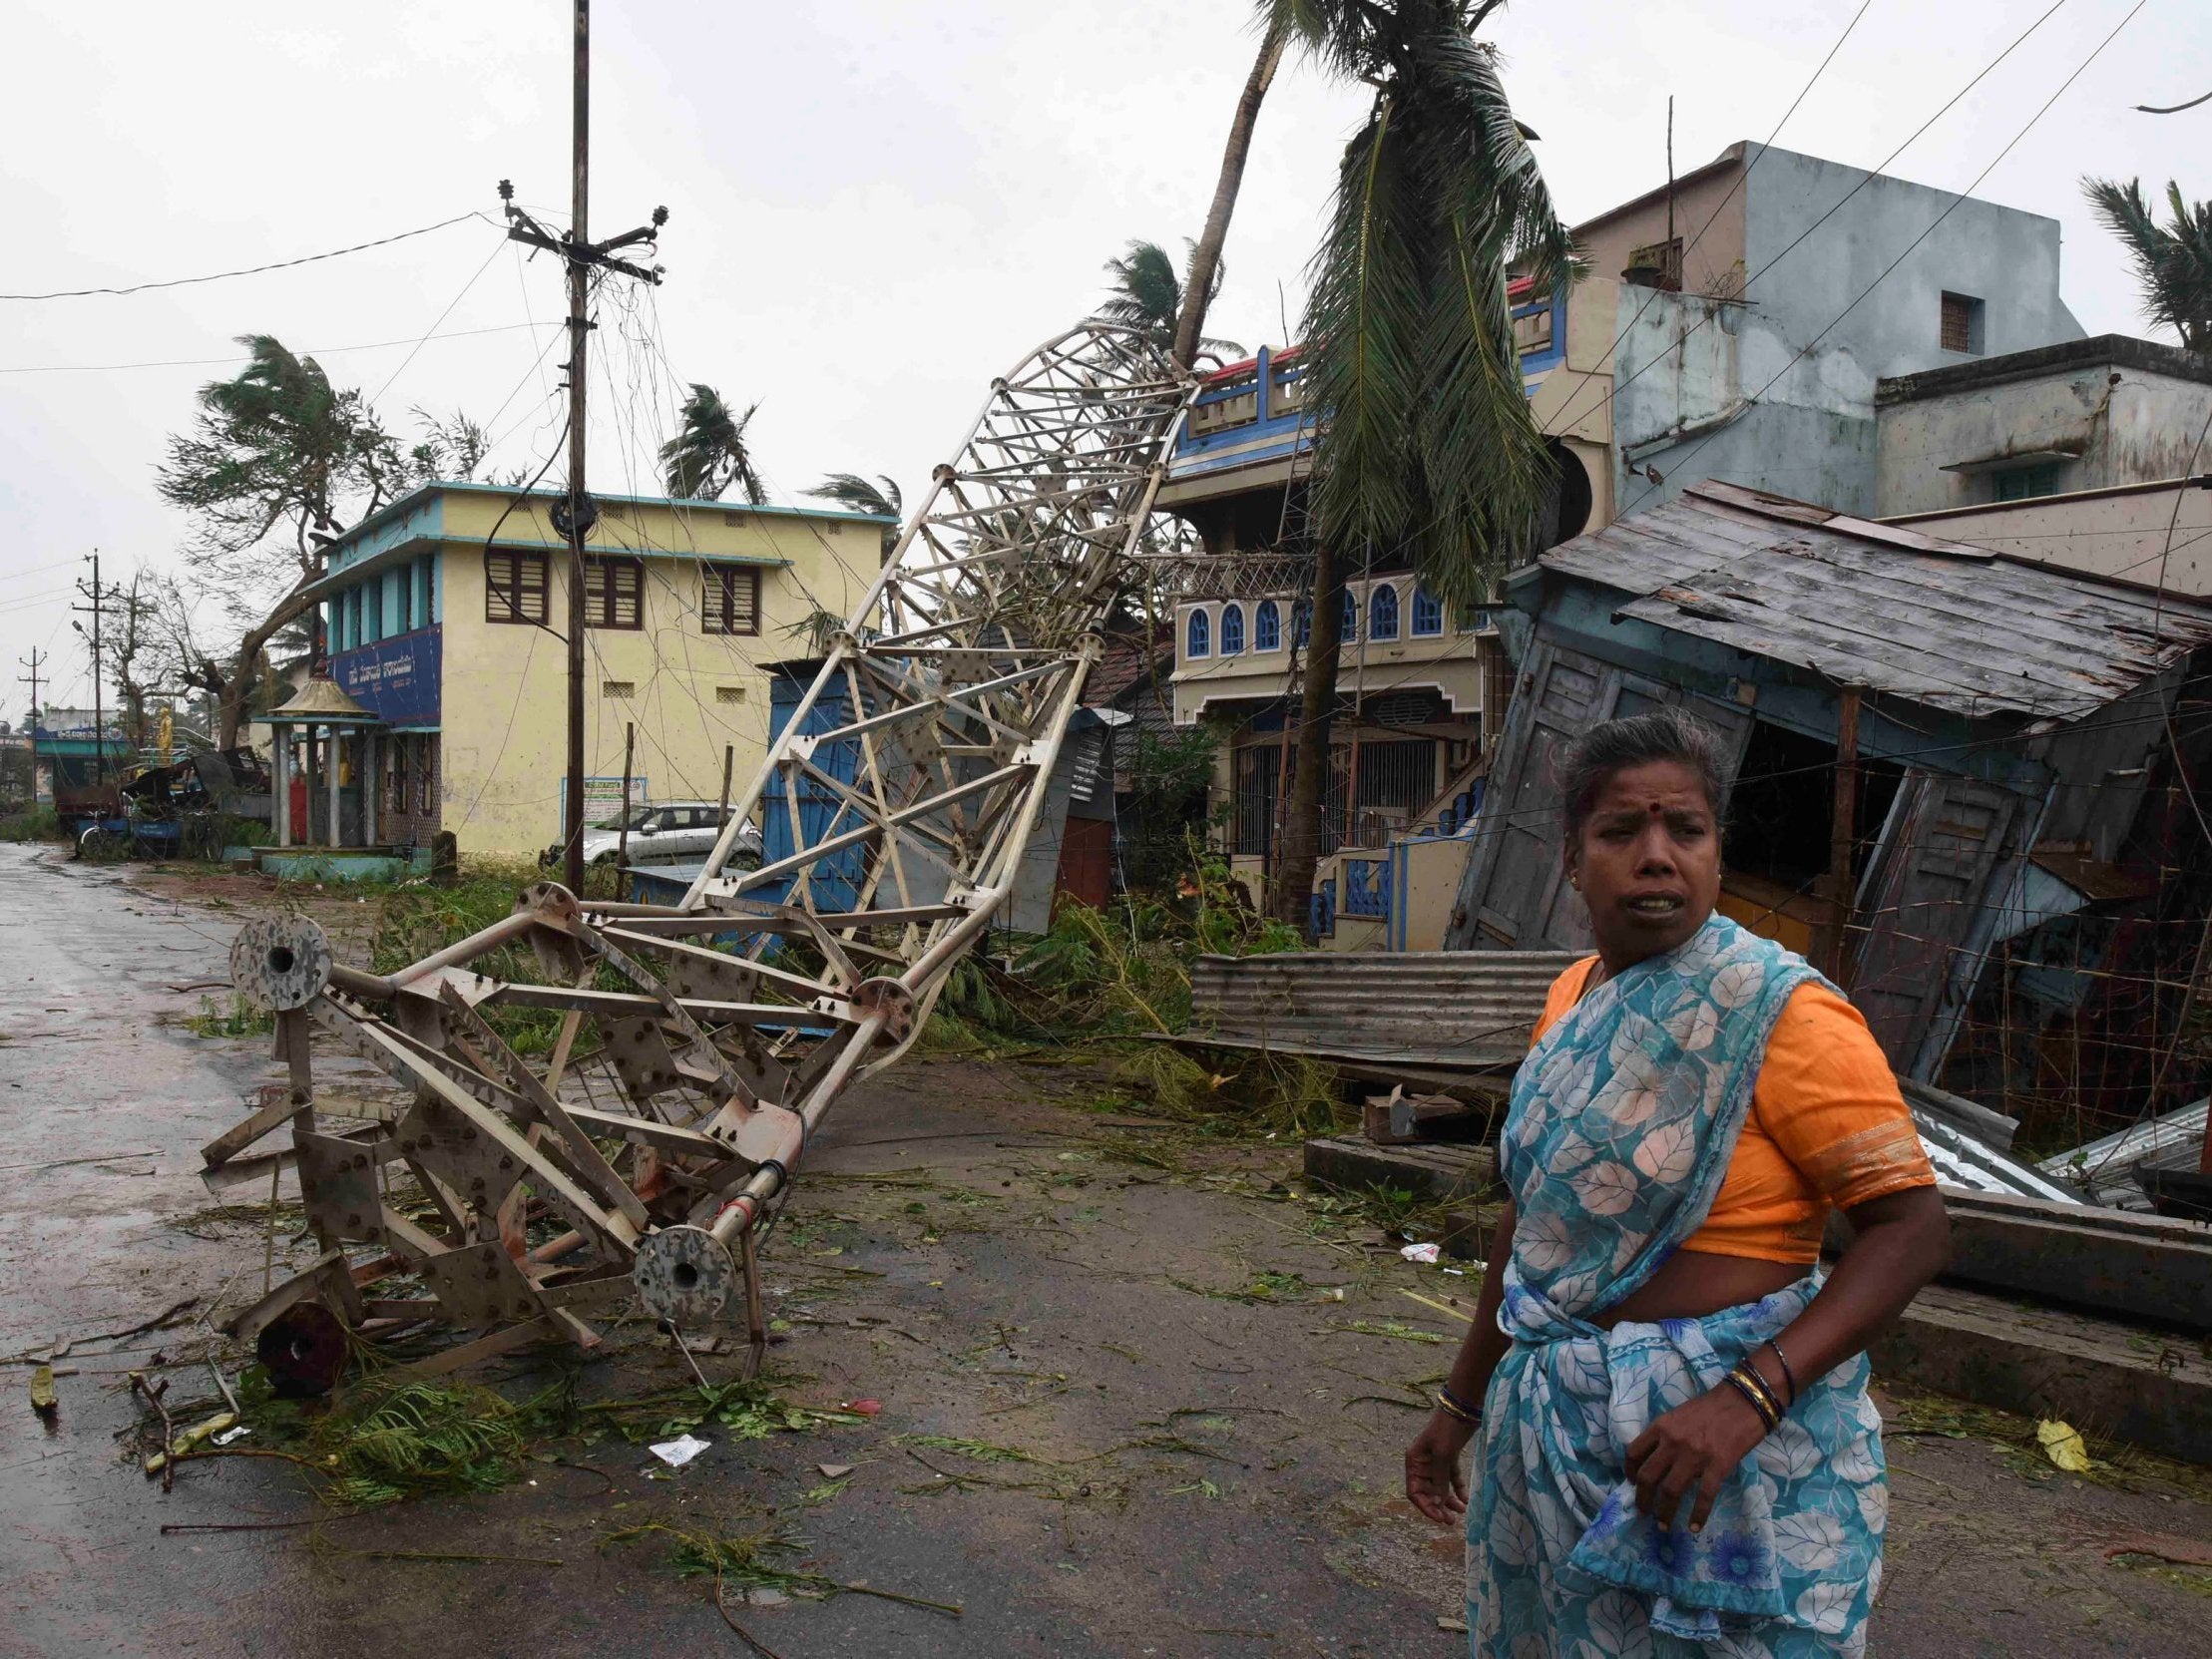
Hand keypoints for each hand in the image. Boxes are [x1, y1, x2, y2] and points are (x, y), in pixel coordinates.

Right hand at [1405, 1407, 1476, 1524]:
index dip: (1425, 1506)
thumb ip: (1439, 1480)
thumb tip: (1436, 1504)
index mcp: (1414, 1461)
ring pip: (1440, 1487)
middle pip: (1427, 1492)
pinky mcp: (1450, 1458)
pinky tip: (1466, 1500)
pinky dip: (1458, 1490)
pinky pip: (1452, 1479)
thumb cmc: (1447, 1430)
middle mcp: (1423, 1463)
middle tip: (1451, 1521)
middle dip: (1437, 1507)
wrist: (1463, 1409)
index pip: (1414, 1491)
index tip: (1439, 1518)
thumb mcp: (1442, 1455)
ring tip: (1460, 1512)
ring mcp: (1436, 1461)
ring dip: (1448, 1501)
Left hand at [1624, 1384, 1767, 1534]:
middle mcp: (1673, 1443)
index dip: (1630, 1472)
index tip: (1632, 1483)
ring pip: (1671, 1491)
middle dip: (1642, 1498)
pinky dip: (1698, 1515)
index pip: (1634, 1452)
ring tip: (1663, 1525)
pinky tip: (1694, 1527)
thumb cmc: (1710, 1407)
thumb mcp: (1678, 1415)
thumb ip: (1665, 1436)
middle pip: (1648, 1477)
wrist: (1743, 1402)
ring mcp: (1695, 1456)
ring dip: (1664, 1512)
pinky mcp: (1718, 1466)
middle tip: (1643, 1511)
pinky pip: (1704, 1497)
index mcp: (1661, 1427)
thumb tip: (1656, 1461)